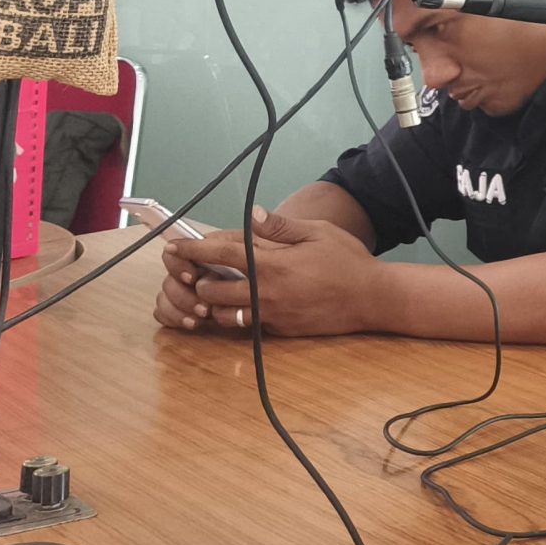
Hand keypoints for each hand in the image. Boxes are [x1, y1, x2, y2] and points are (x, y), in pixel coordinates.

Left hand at [155, 209, 379, 337]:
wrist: (371, 299)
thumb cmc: (347, 260)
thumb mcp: (318, 232)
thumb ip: (281, 226)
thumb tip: (253, 214)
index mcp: (272, 263)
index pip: (221, 253)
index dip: (193, 249)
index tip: (173, 246)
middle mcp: (265, 292)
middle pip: (212, 289)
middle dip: (197, 279)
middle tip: (192, 271)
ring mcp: (270, 315)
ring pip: (222, 314)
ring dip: (213, 301)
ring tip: (213, 289)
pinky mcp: (277, 330)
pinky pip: (245, 324)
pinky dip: (234, 315)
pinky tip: (238, 304)